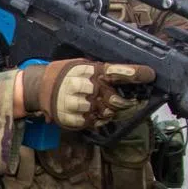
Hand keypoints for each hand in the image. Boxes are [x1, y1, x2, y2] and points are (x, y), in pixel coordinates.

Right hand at [20, 59, 154, 129]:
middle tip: (129, 102)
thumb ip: (102, 72)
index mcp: (86, 69)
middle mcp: (81, 86)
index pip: (115, 71)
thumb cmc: (64, 74)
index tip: (150, 75)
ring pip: (104, 113)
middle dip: (123, 102)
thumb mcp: (82, 65)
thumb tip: (132, 76)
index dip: (134, 74)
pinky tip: (93, 114)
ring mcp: (73, 104)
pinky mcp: (68, 118)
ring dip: (109, 112)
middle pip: (114, 99)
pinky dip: (97, 120)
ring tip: (103, 107)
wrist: (37, 87)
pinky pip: (91, 123)